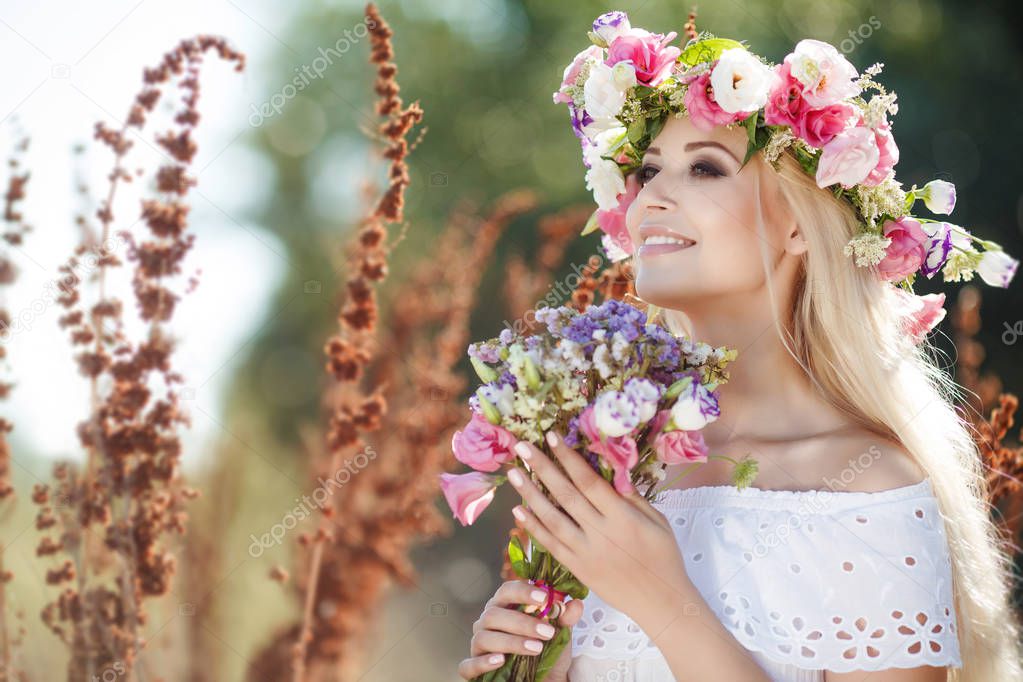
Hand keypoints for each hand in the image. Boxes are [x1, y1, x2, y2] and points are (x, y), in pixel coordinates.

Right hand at [458, 578, 583, 679]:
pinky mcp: (472, 668)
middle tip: (547, 632)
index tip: (543, 597)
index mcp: (505, 606)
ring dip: (512, 642)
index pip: (507, 590)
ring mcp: (478, 645)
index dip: (522, 591)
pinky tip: (500, 661)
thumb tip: (575, 604)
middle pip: (494, 614)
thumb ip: (565, 618)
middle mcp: (487, 622)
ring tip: (536, 649)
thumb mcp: (559, 634)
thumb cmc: (546, 651)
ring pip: (484, 637)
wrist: (544, 680)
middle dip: (522, 622)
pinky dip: (483, 662)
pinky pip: (469, 664)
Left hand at [507, 431, 692, 630]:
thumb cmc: (664, 556)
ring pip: (552, 519)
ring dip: (530, 495)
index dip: (568, 458)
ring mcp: (586, 553)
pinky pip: (550, 545)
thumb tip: (612, 465)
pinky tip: (518, 510)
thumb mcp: (657, 521)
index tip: (551, 437)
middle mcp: (601, 533)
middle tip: (521, 448)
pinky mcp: (577, 569)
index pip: (589, 481)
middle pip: (565, 495)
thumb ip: (632, 495)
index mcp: (623, 517)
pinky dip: (533, 527)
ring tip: (514, 474)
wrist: (661, 602)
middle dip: (541, 468)